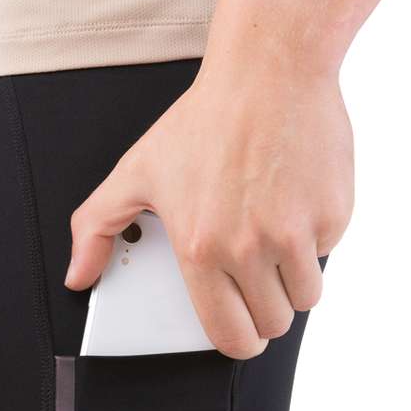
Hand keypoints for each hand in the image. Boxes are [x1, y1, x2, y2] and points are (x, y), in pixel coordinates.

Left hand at [66, 57, 352, 357]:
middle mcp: (249, 248)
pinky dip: (316, 237)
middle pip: (272, 323)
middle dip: (266, 310)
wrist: (270, 71)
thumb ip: (97, 228)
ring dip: (294, 279)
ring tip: (276, 238)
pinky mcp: (332, 214)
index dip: (238, 339)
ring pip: (305, 297)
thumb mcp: (136, 170)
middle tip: (257, 277)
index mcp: (200, 248)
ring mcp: (296, 233)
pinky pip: (328, 252)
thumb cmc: (204, 120)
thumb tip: (78, 276)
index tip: (241, 328)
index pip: (229, 335)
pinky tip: (295, 200)